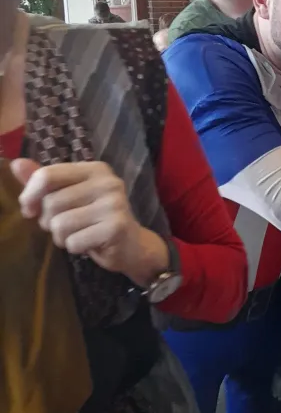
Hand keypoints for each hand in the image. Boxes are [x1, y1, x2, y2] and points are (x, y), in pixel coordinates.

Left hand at [11, 159, 169, 287]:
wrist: (131, 246)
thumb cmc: (94, 219)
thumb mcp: (69, 196)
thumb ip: (44, 182)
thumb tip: (16, 164)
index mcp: (94, 169)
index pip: (47, 175)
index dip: (30, 195)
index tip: (30, 210)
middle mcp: (107, 182)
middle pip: (51, 203)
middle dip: (49, 221)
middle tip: (65, 226)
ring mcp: (114, 204)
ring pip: (60, 224)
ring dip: (61, 237)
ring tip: (77, 235)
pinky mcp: (117, 227)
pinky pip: (74, 241)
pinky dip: (75, 248)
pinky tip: (89, 244)